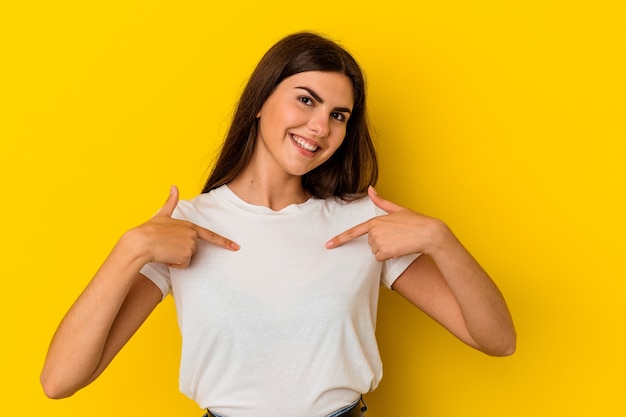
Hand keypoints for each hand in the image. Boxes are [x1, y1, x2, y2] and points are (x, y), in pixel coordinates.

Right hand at [131, 186, 238, 267]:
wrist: (141, 242)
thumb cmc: (149, 229)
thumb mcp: (162, 214)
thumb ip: (171, 202)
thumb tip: (174, 186)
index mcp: (189, 225)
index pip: (211, 235)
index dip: (224, 242)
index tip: (236, 247)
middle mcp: (193, 235)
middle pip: (193, 250)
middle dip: (180, 251)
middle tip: (167, 245)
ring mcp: (190, 245)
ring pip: (187, 258)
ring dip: (176, 258)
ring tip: (165, 250)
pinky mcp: (186, 256)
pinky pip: (182, 265)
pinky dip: (173, 264)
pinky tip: (165, 257)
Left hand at [326, 186, 444, 260]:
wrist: (429, 233)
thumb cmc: (416, 222)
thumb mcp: (397, 209)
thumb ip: (381, 201)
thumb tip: (370, 189)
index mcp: (375, 220)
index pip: (354, 231)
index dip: (339, 239)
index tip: (328, 245)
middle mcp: (374, 231)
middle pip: (370, 243)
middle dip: (382, 243)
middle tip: (397, 237)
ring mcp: (378, 242)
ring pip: (375, 252)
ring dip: (386, 250)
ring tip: (399, 242)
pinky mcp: (384, 252)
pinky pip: (380, 259)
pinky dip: (389, 257)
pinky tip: (399, 249)